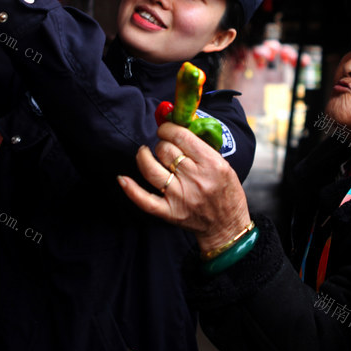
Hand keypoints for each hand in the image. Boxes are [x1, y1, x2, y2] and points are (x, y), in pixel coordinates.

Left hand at [119, 122, 251, 253]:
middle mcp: (195, 179)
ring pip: (151, 169)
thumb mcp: (223, 164)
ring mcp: (180, 197)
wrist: (227, 225)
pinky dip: (131, 189)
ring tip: (145, 153)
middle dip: (161, 144)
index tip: (166, 130)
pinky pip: (144, 199)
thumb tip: (176, 126)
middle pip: (165, 150)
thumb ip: (201, 147)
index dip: (168, 129)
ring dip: (144, 156)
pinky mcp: (169, 212)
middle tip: (165, 148)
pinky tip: (122, 178)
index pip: (182, 137)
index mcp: (211, 164)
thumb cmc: (226, 191)